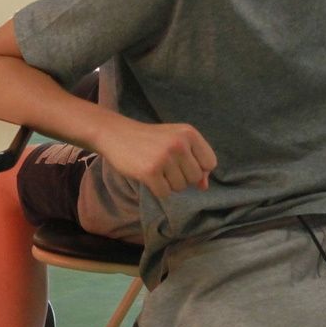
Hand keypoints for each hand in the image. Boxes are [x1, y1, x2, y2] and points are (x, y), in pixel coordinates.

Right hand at [98, 120, 216, 199]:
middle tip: (164, 164)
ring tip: (155, 167)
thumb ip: (194, 161)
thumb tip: (204, 186)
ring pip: (180, 187)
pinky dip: (157, 189)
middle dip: (181, 176)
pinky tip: (147, 175)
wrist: (115, 133)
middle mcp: (179, 144)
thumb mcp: (175, 141)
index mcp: (189, 133)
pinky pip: (165, 193)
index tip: (182, 162)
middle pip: (195, 177)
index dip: (198, 168)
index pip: (210, 163)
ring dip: (168, 183)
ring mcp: (164, 157)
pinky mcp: (150, 171)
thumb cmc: (148, 139)